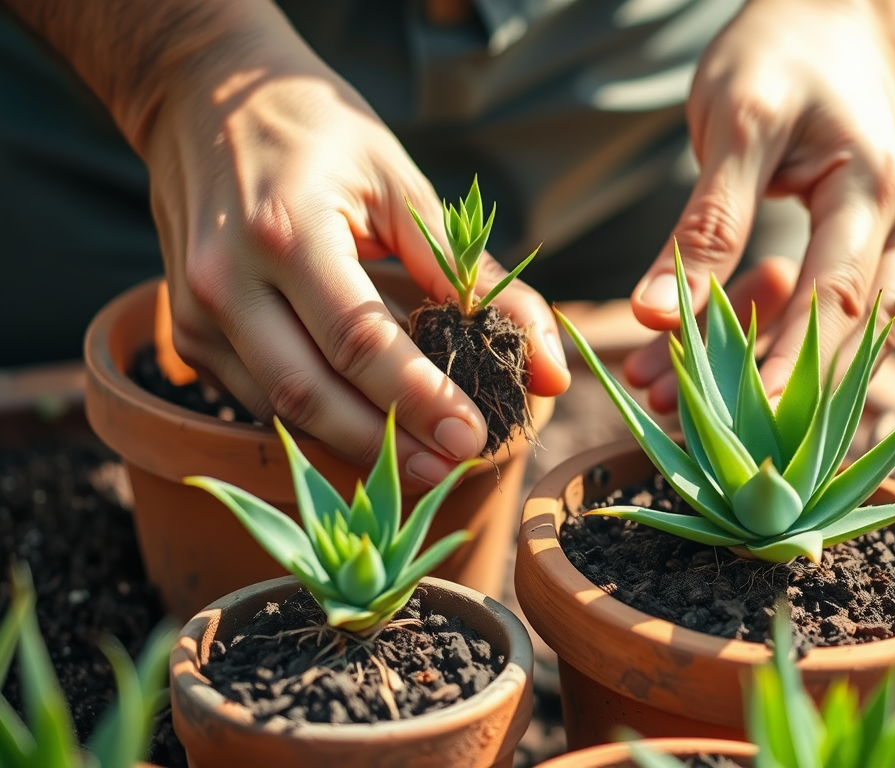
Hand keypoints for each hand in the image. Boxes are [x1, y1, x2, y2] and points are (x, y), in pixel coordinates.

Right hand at [137, 13, 568, 483]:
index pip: (359, 340)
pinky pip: (256, 399)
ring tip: (424, 464)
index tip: (474, 437)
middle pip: (311, 393)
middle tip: (453, 467)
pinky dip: (316, 423)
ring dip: (354, 446)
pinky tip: (371, 433)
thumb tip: (550, 364)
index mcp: (285, 233)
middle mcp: (228, 282)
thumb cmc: (317, 133)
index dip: (419, 398)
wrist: (203, 95)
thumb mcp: (402, 184)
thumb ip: (475, 275)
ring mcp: (195, 314)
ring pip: (280, 409)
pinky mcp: (186, 335)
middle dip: (389, 444)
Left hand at [625, 0, 894, 412]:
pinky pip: (834, 317)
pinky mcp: (882, 255)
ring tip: (666, 393)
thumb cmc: (784, 56)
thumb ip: (705, 223)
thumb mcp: (734, 123)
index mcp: (879, 187)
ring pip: (842, 338)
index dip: (787, 371)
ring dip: (761, 371)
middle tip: (677, 418)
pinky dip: (771, 339)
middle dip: (765, 388)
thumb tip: (654, 316)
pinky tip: (702, 352)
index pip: (836, 299)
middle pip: (847, 337)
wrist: (841, 20)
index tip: (735, 431)